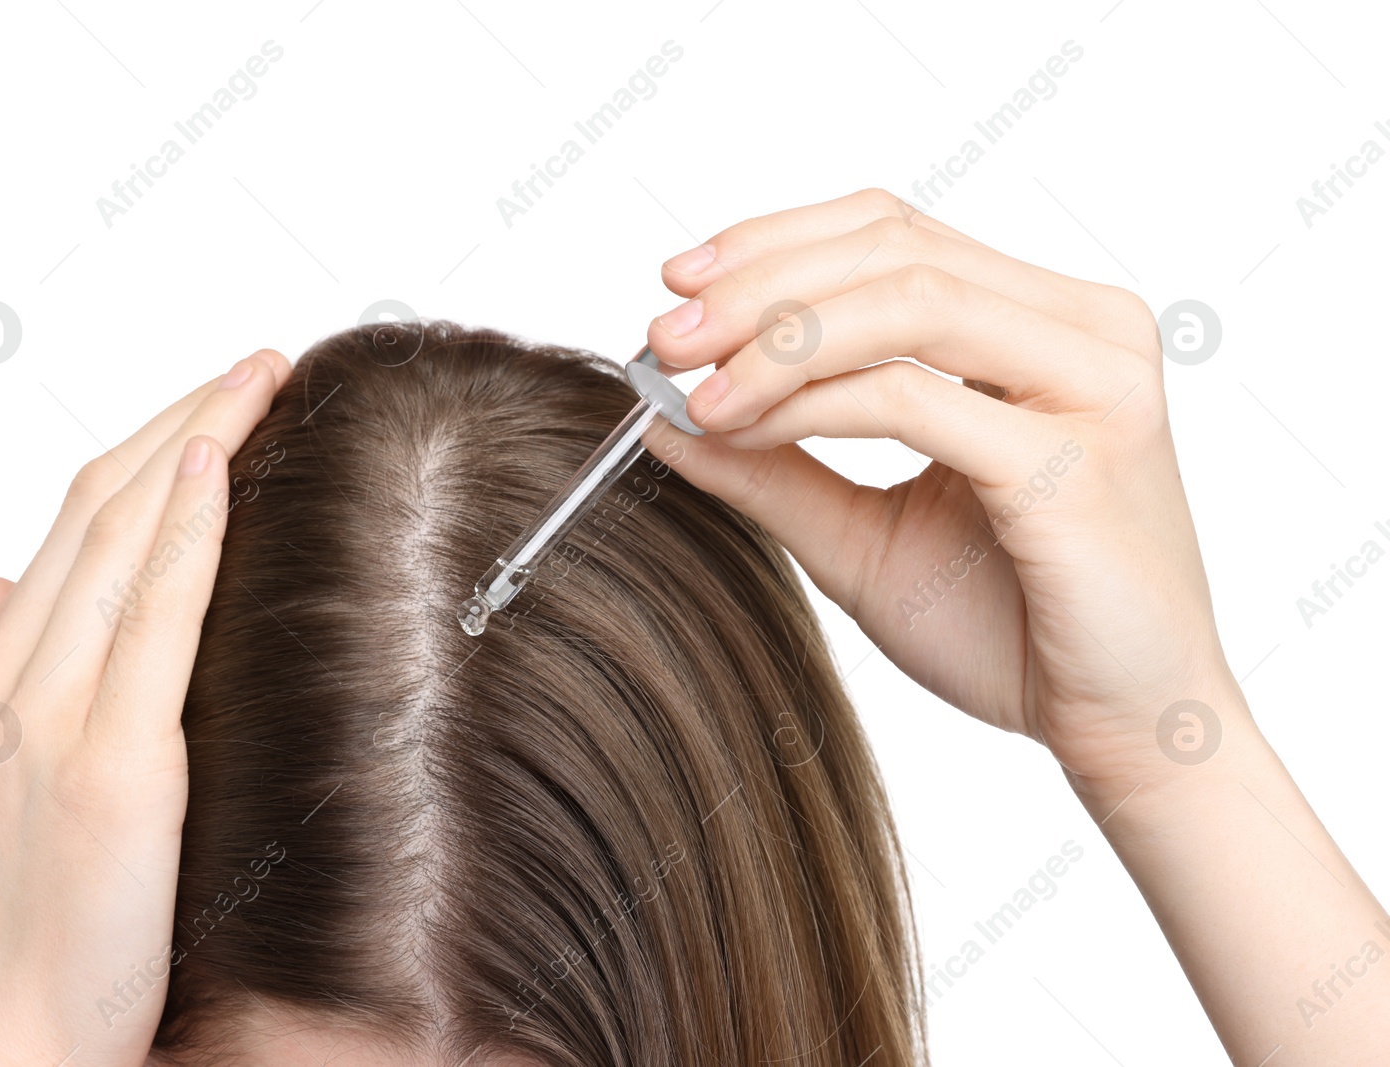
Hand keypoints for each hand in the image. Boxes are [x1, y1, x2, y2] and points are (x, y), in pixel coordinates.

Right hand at [0, 351, 289, 1066]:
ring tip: (260, 378)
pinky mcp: (111, 763)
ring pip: (121, 535)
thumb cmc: (8, 921)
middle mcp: (12, 673)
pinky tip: (220, 463)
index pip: (73, 525)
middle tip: (256, 362)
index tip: (209, 401)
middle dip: (181, 418)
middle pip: (98, 506)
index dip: (144, 449)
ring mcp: (55, 712)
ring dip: (195, 438)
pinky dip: (184, 528)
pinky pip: (152, 615)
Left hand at [644, 188, 1240, 793]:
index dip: (776, 241)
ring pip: (909, 300)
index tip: (678, 284)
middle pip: (897, 247)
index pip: (897, 231)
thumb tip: (661, 415)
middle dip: (759, 284)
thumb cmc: (1013, 629)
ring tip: (693, 386)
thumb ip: (774, 467)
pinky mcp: (1077, 461)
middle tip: (664, 335)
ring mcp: (1094, 386)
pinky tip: (742, 428)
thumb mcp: (863, 536)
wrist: (1122, 729)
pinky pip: (914, 398)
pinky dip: (811, 403)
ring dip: (777, 335)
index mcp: (1048, 324)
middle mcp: (1085, 331)